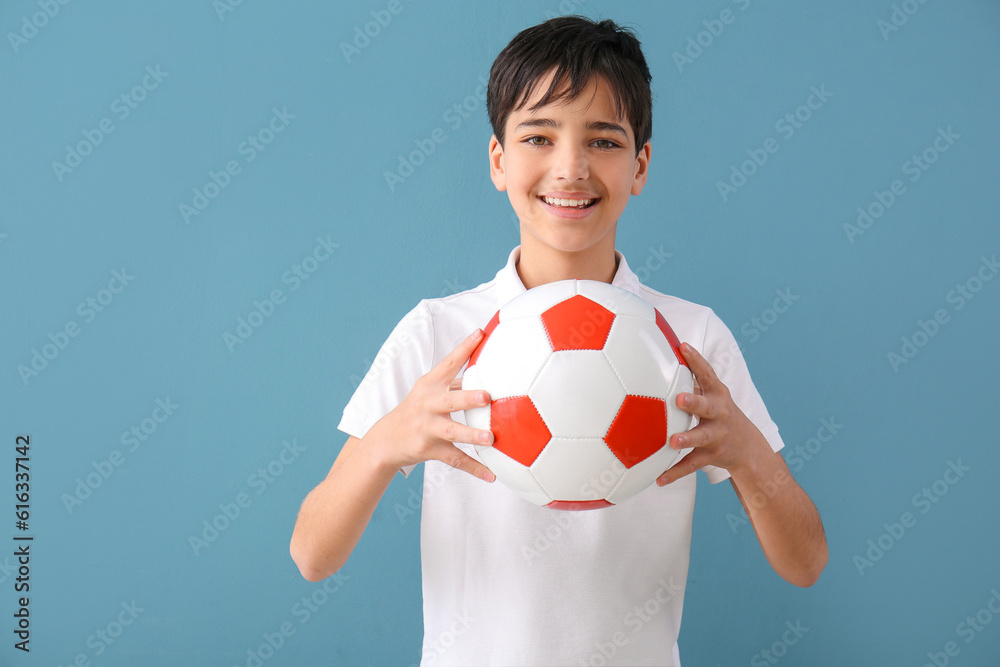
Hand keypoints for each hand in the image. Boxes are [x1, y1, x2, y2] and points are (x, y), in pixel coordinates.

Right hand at [367, 329, 496, 481]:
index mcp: (429, 385)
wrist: (385, 441)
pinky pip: (454, 460)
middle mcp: (427, 405)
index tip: (481, 334)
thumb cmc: (417, 410)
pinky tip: (491, 475)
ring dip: (471, 435)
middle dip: (467, 397)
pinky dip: (474, 468)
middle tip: (487, 396)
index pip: (449, 363)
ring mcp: (427, 428)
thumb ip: (457, 381)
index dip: (465, 348)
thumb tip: (489, 367)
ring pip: (451, 432)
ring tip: (490, 438)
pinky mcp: (428, 449)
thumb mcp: (430, 391)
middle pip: (449, 400)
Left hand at [656, 342, 770, 485]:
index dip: (695, 359)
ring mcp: (716, 435)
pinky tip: (659, 479)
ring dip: (687, 438)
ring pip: (701, 437)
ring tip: (672, 441)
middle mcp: (719, 413)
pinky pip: (691, 465)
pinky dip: (675, 472)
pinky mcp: (712, 455)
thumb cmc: (719, 413)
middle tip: (679, 398)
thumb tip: (663, 354)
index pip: (706, 373)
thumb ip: (691, 378)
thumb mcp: (713, 394)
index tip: (682, 347)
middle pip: (707, 406)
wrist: (748, 447)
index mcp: (717, 394)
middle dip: (694, 402)